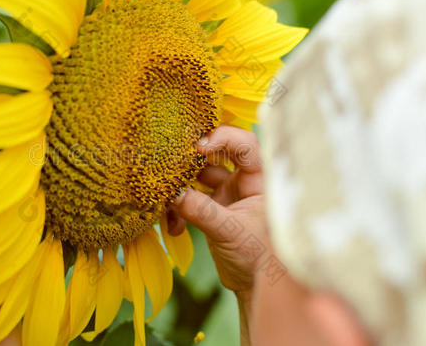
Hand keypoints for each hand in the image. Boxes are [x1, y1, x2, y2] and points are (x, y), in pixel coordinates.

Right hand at [169, 125, 269, 293]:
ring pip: (197, 177)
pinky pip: (189, 198)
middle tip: (172, 162)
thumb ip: (200, 210)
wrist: (254, 287)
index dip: (222, 137)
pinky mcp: (211, 209)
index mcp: (260, 180)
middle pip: (215, 154)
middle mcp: (243, 182)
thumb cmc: (257, 259)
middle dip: (192, 158)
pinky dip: (177, 209)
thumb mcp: (229, 231)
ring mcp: (226, 194)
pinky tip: (174, 227)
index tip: (198, 147)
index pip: (244, 143)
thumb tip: (171, 193)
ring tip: (166, 197)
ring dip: (180, 186)